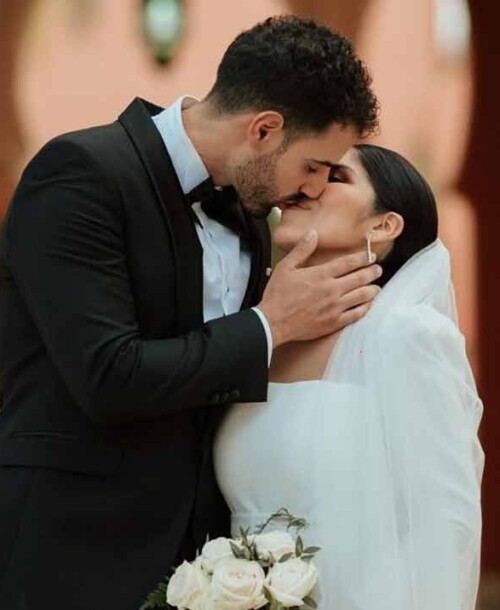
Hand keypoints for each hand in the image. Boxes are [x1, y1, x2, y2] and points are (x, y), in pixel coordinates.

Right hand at [258, 230, 381, 346]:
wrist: (273, 322)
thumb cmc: (277, 295)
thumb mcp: (285, 267)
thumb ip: (302, 250)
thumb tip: (313, 233)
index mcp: (321, 275)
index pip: (349, 263)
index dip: (363, 257)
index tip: (371, 255)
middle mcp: (331, 290)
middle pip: (360, 278)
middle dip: (372, 272)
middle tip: (378, 269)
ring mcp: (334, 307)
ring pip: (362, 296)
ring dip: (372, 289)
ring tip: (376, 287)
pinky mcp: (334, 322)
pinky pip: (356, 314)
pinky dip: (365, 308)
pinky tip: (368, 304)